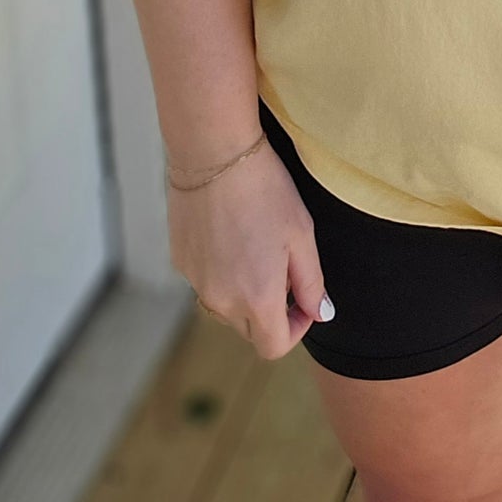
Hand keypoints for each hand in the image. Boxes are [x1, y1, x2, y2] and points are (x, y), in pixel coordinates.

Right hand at [167, 135, 333, 359]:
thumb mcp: (302, 235)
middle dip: (270, 311)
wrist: (214, 154)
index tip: (304, 301)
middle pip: (249, 329)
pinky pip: (207, 281)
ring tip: (256, 244)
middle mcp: (221, 301)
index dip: (296, 329)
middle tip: (282, 266)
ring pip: (226, 306)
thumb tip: (320, 313)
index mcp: (256, 299)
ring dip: (244, 292)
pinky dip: (222, 271)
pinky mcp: (181, 263)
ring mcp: (196, 283)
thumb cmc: (265, 191)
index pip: (274, 346)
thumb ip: (312, 283)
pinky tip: (231, 232)